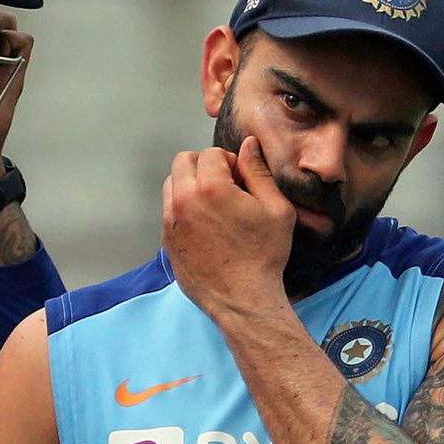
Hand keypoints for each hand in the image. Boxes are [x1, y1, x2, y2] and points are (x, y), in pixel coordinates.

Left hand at [162, 137, 296, 316]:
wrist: (243, 299)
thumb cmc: (264, 256)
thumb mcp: (276, 209)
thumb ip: (259, 172)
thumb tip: (248, 145)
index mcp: (211, 188)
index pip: (211, 153)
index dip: (231, 163)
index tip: (242, 181)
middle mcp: (184, 201)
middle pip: (183, 161)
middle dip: (205, 166)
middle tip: (226, 186)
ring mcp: (171, 222)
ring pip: (172, 184)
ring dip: (191, 185)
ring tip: (214, 205)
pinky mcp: (167, 241)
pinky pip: (169, 211)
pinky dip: (184, 209)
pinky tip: (206, 227)